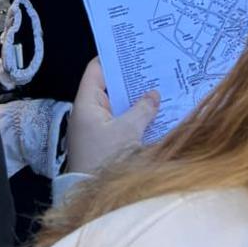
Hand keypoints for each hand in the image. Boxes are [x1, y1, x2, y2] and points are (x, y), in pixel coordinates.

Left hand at [67, 58, 158, 173]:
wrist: (93, 199)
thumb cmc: (105, 159)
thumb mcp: (127, 131)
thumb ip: (142, 109)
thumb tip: (153, 94)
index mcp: (87, 104)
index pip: (96, 70)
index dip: (113, 57)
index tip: (133, 47)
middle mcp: (90, 113)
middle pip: (110, 87)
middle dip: (132, 78)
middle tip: (154, 66)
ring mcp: (97, 128)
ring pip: (118, 106)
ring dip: (136, 99)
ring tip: (160, 86)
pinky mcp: (105, 143)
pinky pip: (122, 121)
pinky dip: (136, 116)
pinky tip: (155, 112)